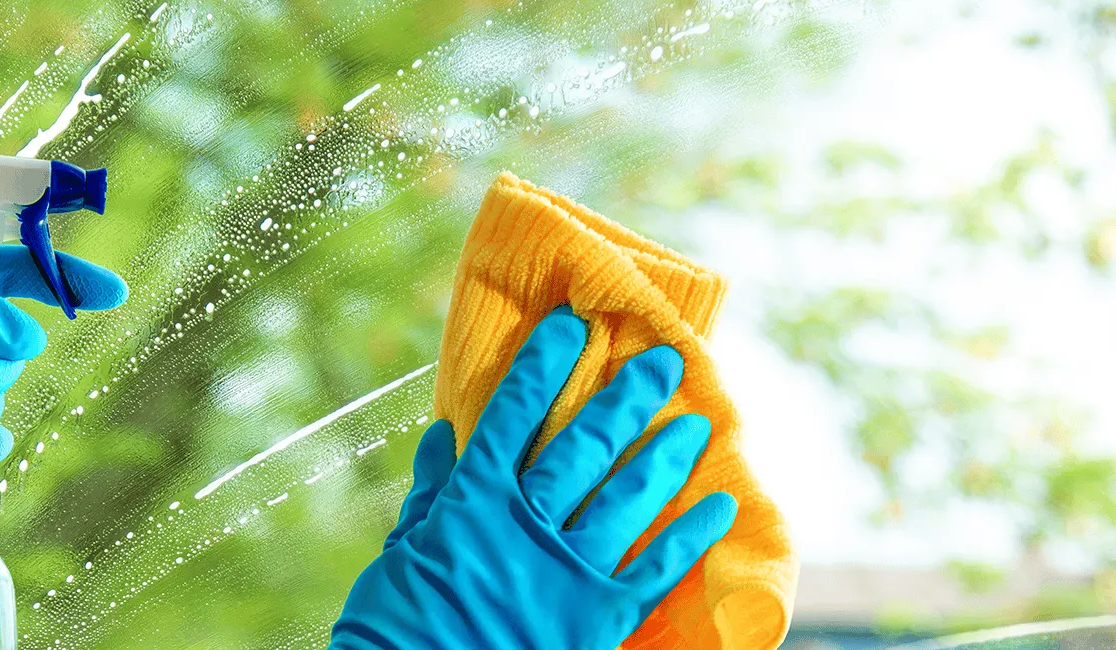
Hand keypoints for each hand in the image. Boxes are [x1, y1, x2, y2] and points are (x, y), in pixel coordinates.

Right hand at [328, 306, 736, 649]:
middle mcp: (525, 525)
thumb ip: (429, 496)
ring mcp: (565, 570)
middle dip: (625, 398)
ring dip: (664, 456)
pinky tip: (719, 506)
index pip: (511, 416)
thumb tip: (442, 436)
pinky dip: (689, 536)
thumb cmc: (396, 625)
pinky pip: (653, 569)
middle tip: (664, 361)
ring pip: (625, 497)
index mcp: (471, 502)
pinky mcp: (597, 617)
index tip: (572, 325)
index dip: (543, 366)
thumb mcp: (401, 555)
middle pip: (583, 446)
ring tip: (697, 423)